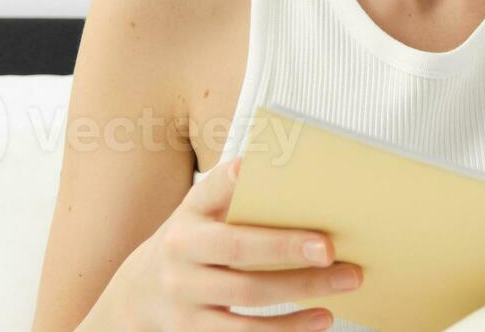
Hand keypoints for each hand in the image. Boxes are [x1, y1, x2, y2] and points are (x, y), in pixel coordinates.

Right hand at [98, 157, 358, 330]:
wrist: (140, 295)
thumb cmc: (191, 246)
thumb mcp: (199, 216)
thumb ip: (233, 197)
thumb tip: (287, 177)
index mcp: (188, 218)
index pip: (209, 192)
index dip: (229, 181)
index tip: (251, 168)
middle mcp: (181, 255)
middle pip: (237, 249)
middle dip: (286, 247)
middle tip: (331, 248)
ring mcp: (184, 297)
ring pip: (247, 296)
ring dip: (300, 290)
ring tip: (344, 282)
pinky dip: (287, 329)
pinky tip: (320, 319)